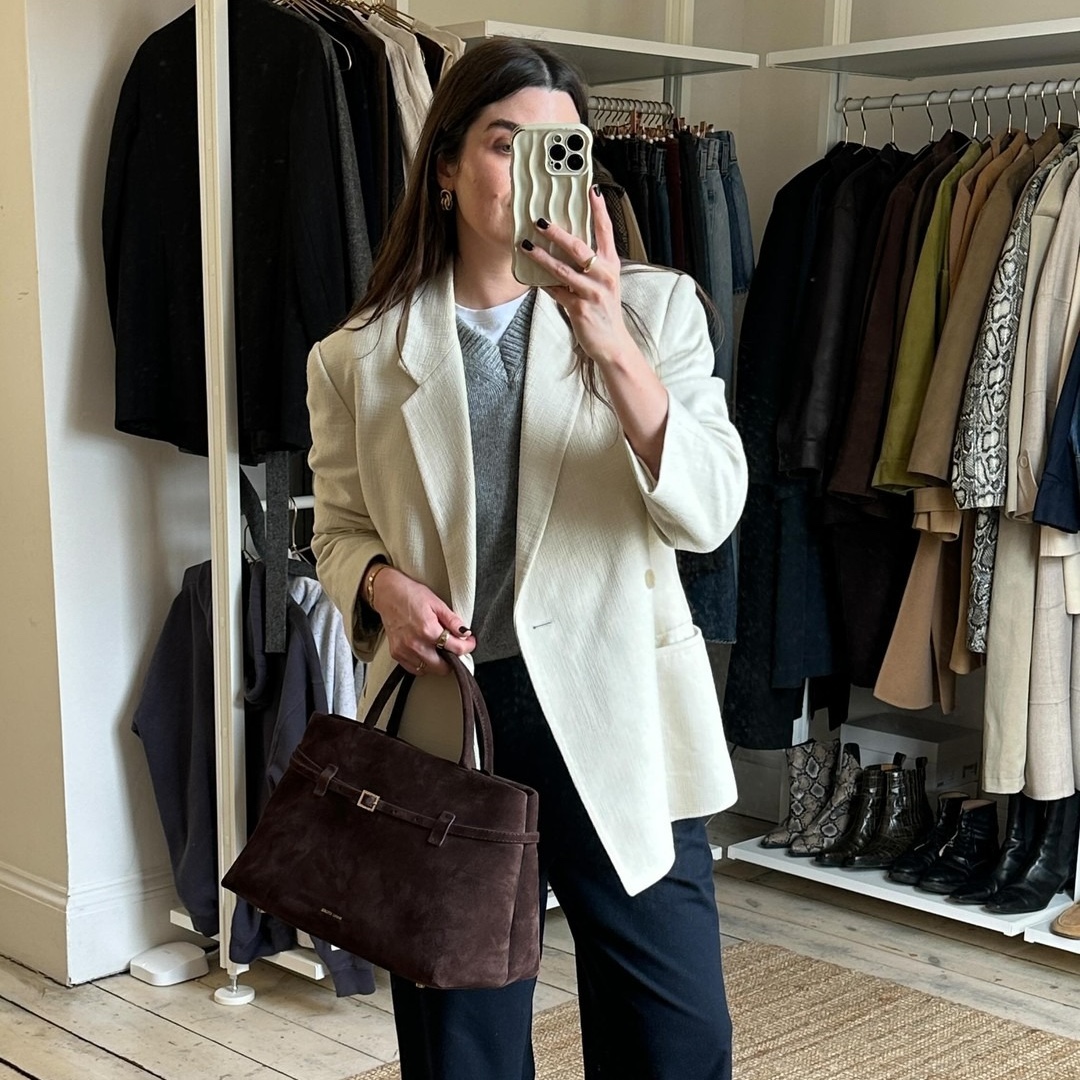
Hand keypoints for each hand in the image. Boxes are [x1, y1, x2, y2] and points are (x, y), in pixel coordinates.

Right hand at [369, 567, 474, 674]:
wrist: (388, 593)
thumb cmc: (411, 594)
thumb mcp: (437, 603)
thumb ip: (453, 621)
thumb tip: (465, 633)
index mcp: (428, 630)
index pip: (456, 648)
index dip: (468, 646)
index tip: (470, 643)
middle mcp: (415, 644)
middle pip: (443, 667)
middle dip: (454, 659)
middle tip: (455, 648)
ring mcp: (404, 651)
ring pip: (429, 670)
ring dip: (438, 663)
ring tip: (439, 648)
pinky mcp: (396, 654)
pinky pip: (415, 669)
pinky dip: (423, 664)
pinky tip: (426, 652)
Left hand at [521, 187, 635, 364]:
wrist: (612, 342)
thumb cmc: (604, 309)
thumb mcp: (604, 282)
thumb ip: (590, 263)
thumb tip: (566, 243)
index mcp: (610, 265)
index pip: (606, 231)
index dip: (599, 210)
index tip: (591, 189)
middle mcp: (604, 275)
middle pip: (579, 248)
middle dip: (558, 233)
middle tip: (539, 220)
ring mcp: (592, 292)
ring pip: (563, 269)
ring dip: (542, 257)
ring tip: (526, 245)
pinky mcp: (580, 308)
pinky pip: (556, 291)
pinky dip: (543, 284)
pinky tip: (531, 276)